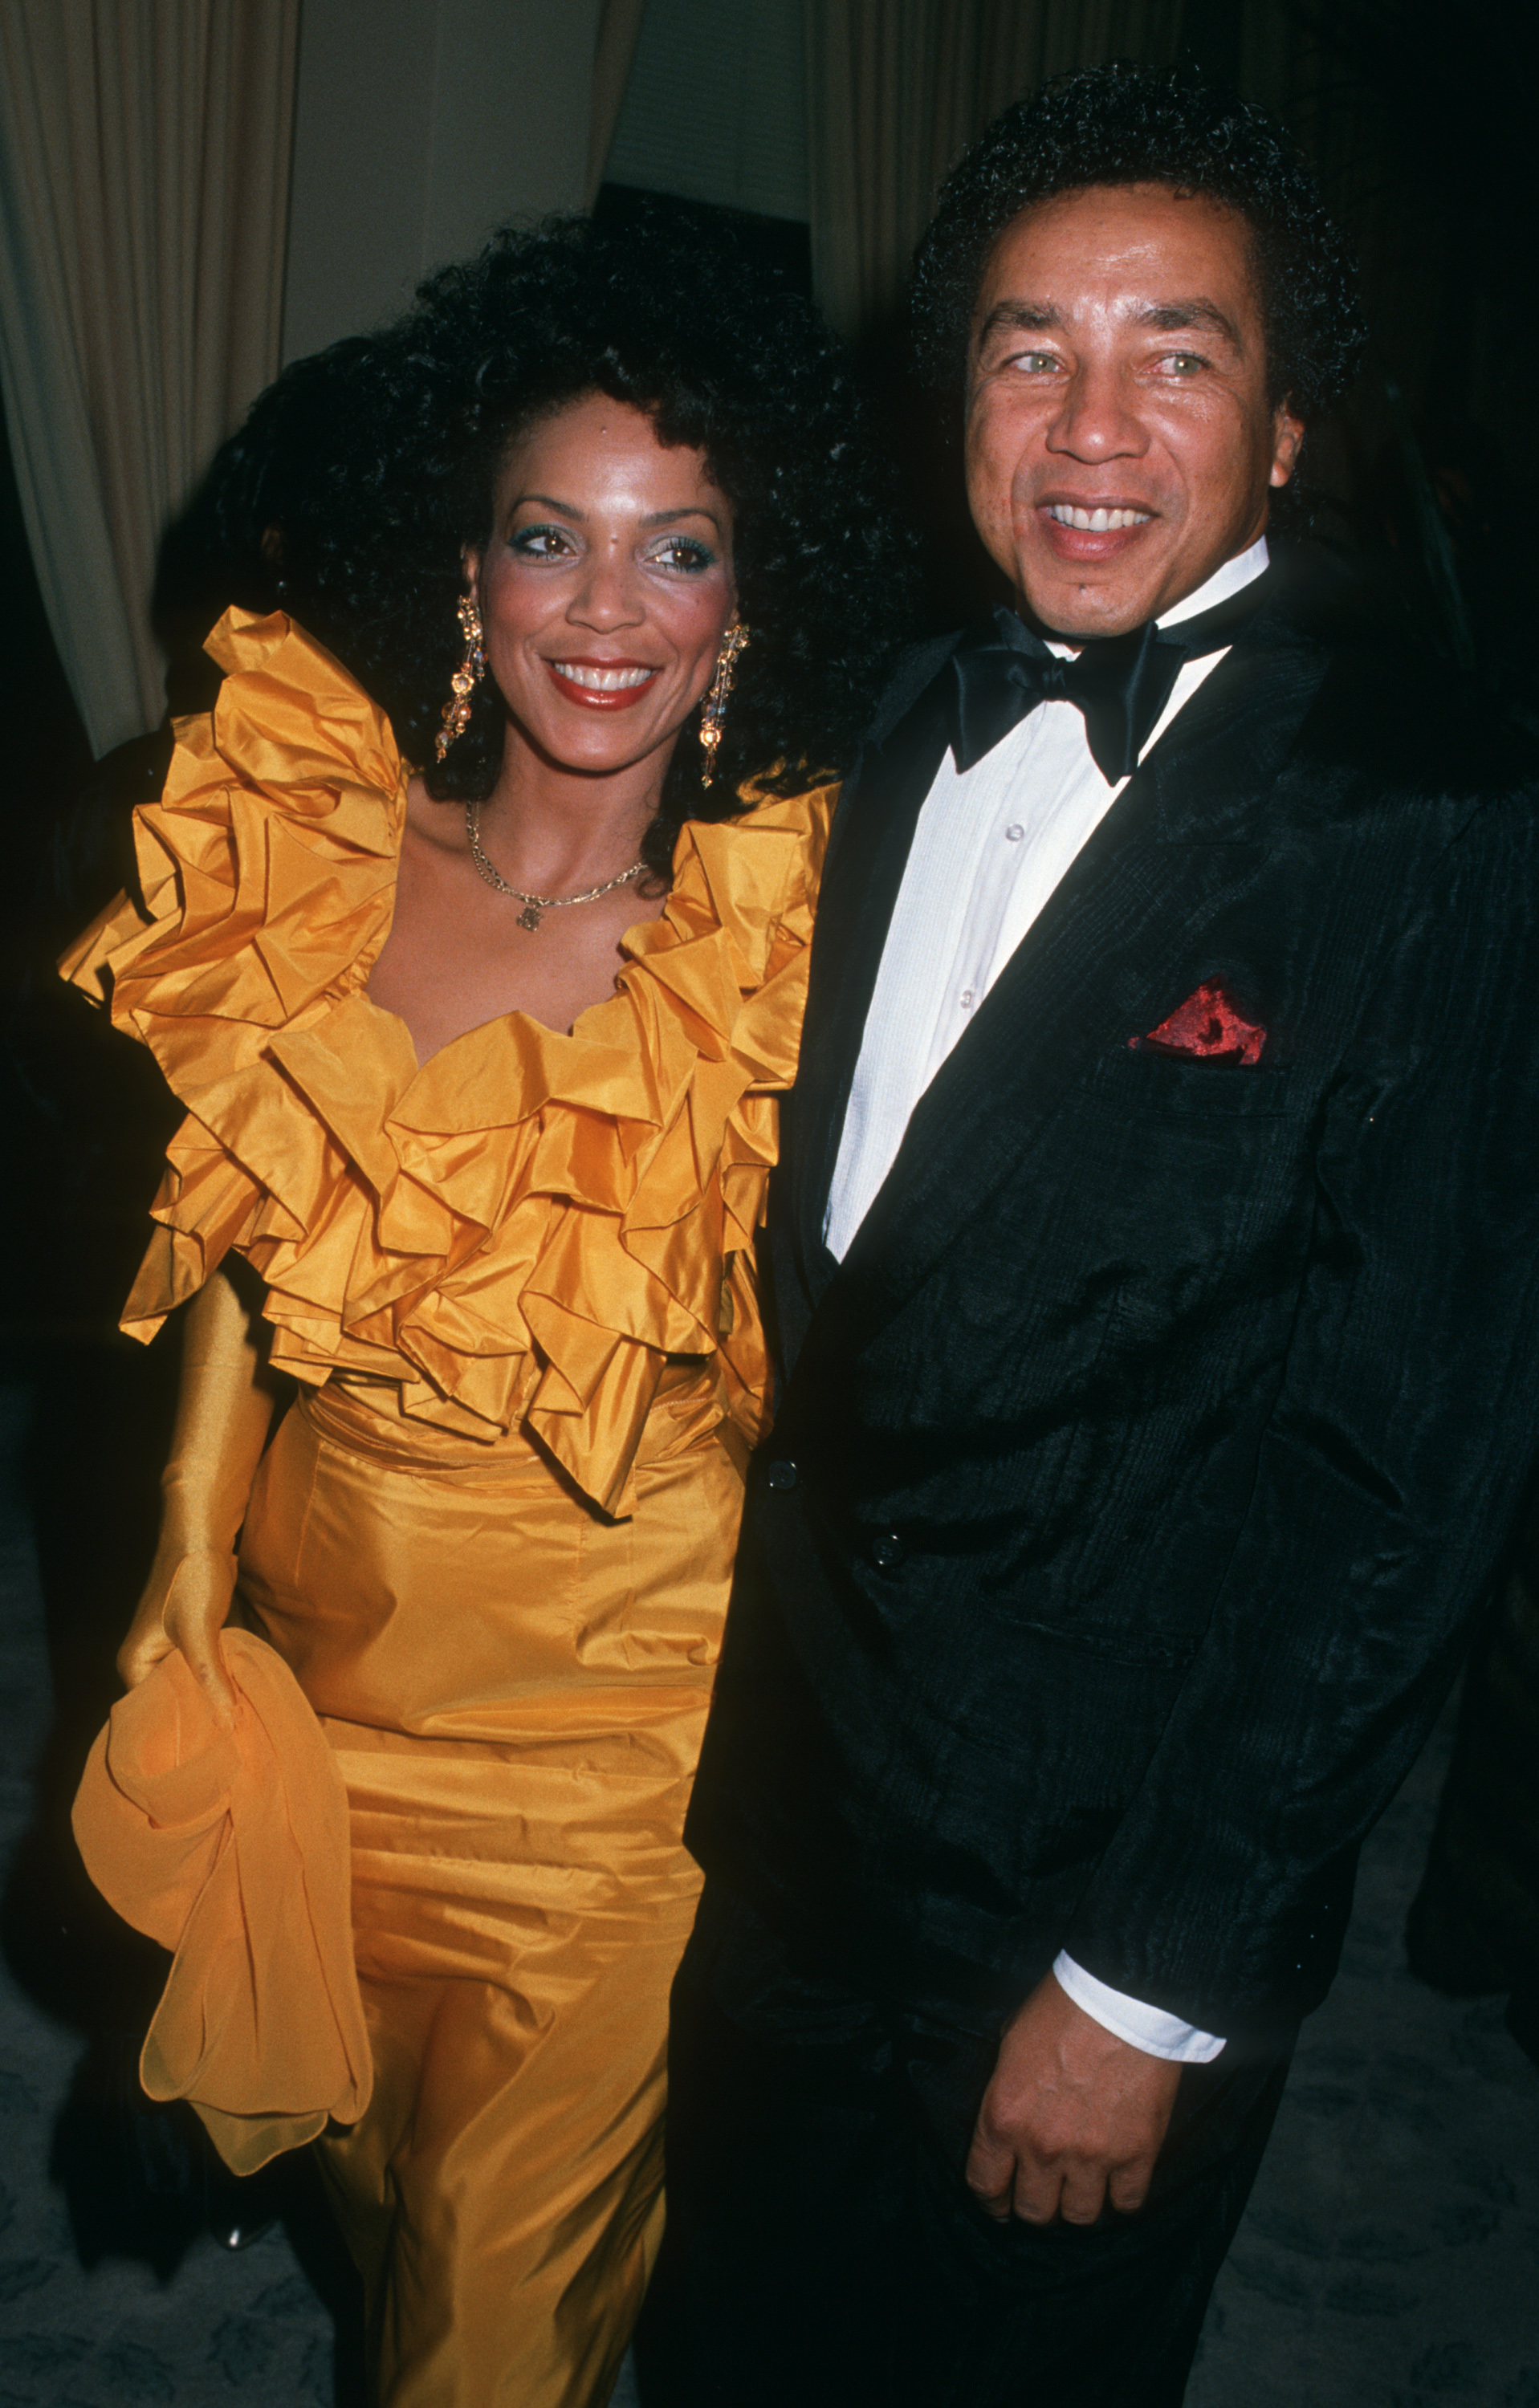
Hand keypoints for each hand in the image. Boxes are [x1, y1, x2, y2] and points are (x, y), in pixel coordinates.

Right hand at [118, 1539, 237, 1726]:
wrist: (204, 1533)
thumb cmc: (192, 1580)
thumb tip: (226, 1725)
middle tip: (230, 1743)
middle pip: (174, 1699)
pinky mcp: (196, 1635)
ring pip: (195, 1682)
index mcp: (137, 1662)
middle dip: (202, 1716)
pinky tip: (244, 1695)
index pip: (150, 1713)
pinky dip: (224, 1676)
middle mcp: (150, 1658)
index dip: (178, 1732)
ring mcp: (173, 1646)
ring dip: (216, 1696)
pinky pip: (209, 1665)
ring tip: (239, 1726)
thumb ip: (210, 1679)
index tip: (208, 1752)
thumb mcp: (199, 1633)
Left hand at [965, 1971, 1181, 2225]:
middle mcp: (1042, 2146)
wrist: (1122, 1996)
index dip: (992, 2203)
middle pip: (1034, 2212)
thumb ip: (1006, 2091)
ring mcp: (1091, 2156)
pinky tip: (1118, 2182)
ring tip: (1082, 2188)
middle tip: (1045, 2193)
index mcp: (1003, 2117)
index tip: (1000, 2204)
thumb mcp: (1010, 2043)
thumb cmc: (1062, 2008)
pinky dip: (1121, 2198)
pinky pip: (1127, 2204)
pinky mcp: (1136, 2155)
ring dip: (1078, 2204)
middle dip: (1036, 2206)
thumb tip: (1012, 2115)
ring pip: (1080, 2216)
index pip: (985, 2186)